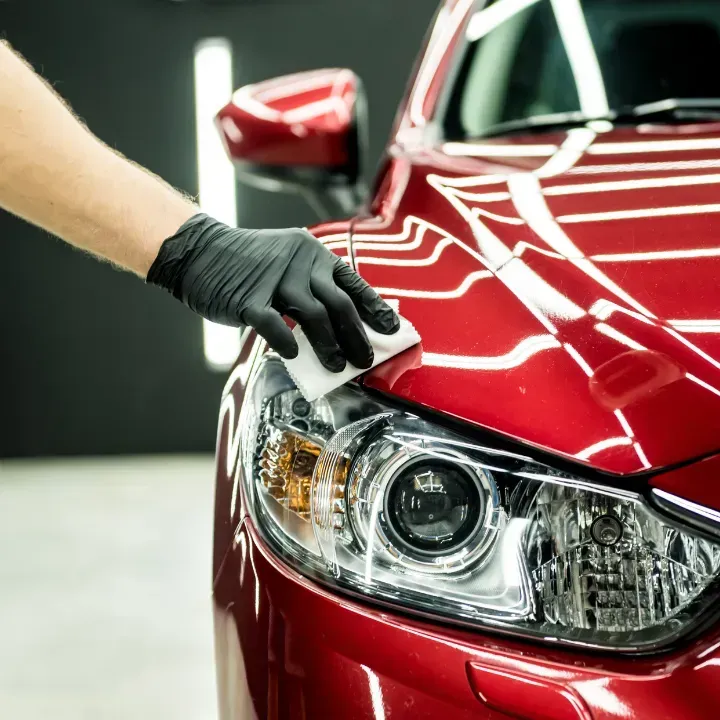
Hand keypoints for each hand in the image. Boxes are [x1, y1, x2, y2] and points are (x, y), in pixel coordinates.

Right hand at [147, 214, 399, 371]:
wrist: (200, 252)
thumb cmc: (247, 264)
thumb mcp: (287, 262)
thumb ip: (313, 287)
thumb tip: (341, 326)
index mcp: (312, 253)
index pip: (353, 283)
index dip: (375, 308)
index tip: (392, 329)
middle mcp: (299, 263)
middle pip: (339, 304)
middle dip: (357, 336)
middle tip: (365, 360)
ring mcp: (274, 280)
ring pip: (314, 317)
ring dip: (330, 346)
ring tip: (337, 367)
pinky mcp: (249, 300)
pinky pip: (276, 326)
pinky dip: (288, 343)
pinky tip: (295, 356)